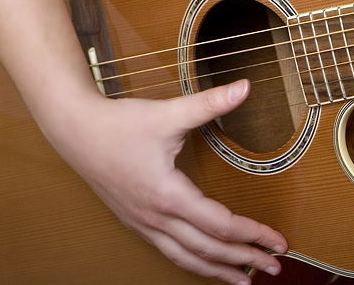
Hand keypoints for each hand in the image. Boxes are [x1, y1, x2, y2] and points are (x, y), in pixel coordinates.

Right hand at [47, 80, 287, 284]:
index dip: (253, 234)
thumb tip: (245, 86)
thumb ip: (210, 103)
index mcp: (168, 195)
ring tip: (244, 280)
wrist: (75, 131)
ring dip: (218, 270)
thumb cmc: (120, 124)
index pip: (220, 225)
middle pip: (208, 249)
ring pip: (186, 258)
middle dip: (244, 260)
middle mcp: (156, 217)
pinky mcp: (136, 222)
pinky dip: (193, 262)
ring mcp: (144, 224)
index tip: (278, 240)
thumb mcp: (169, 113)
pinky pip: (170, 251)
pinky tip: (206, 264)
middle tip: (275, 267)